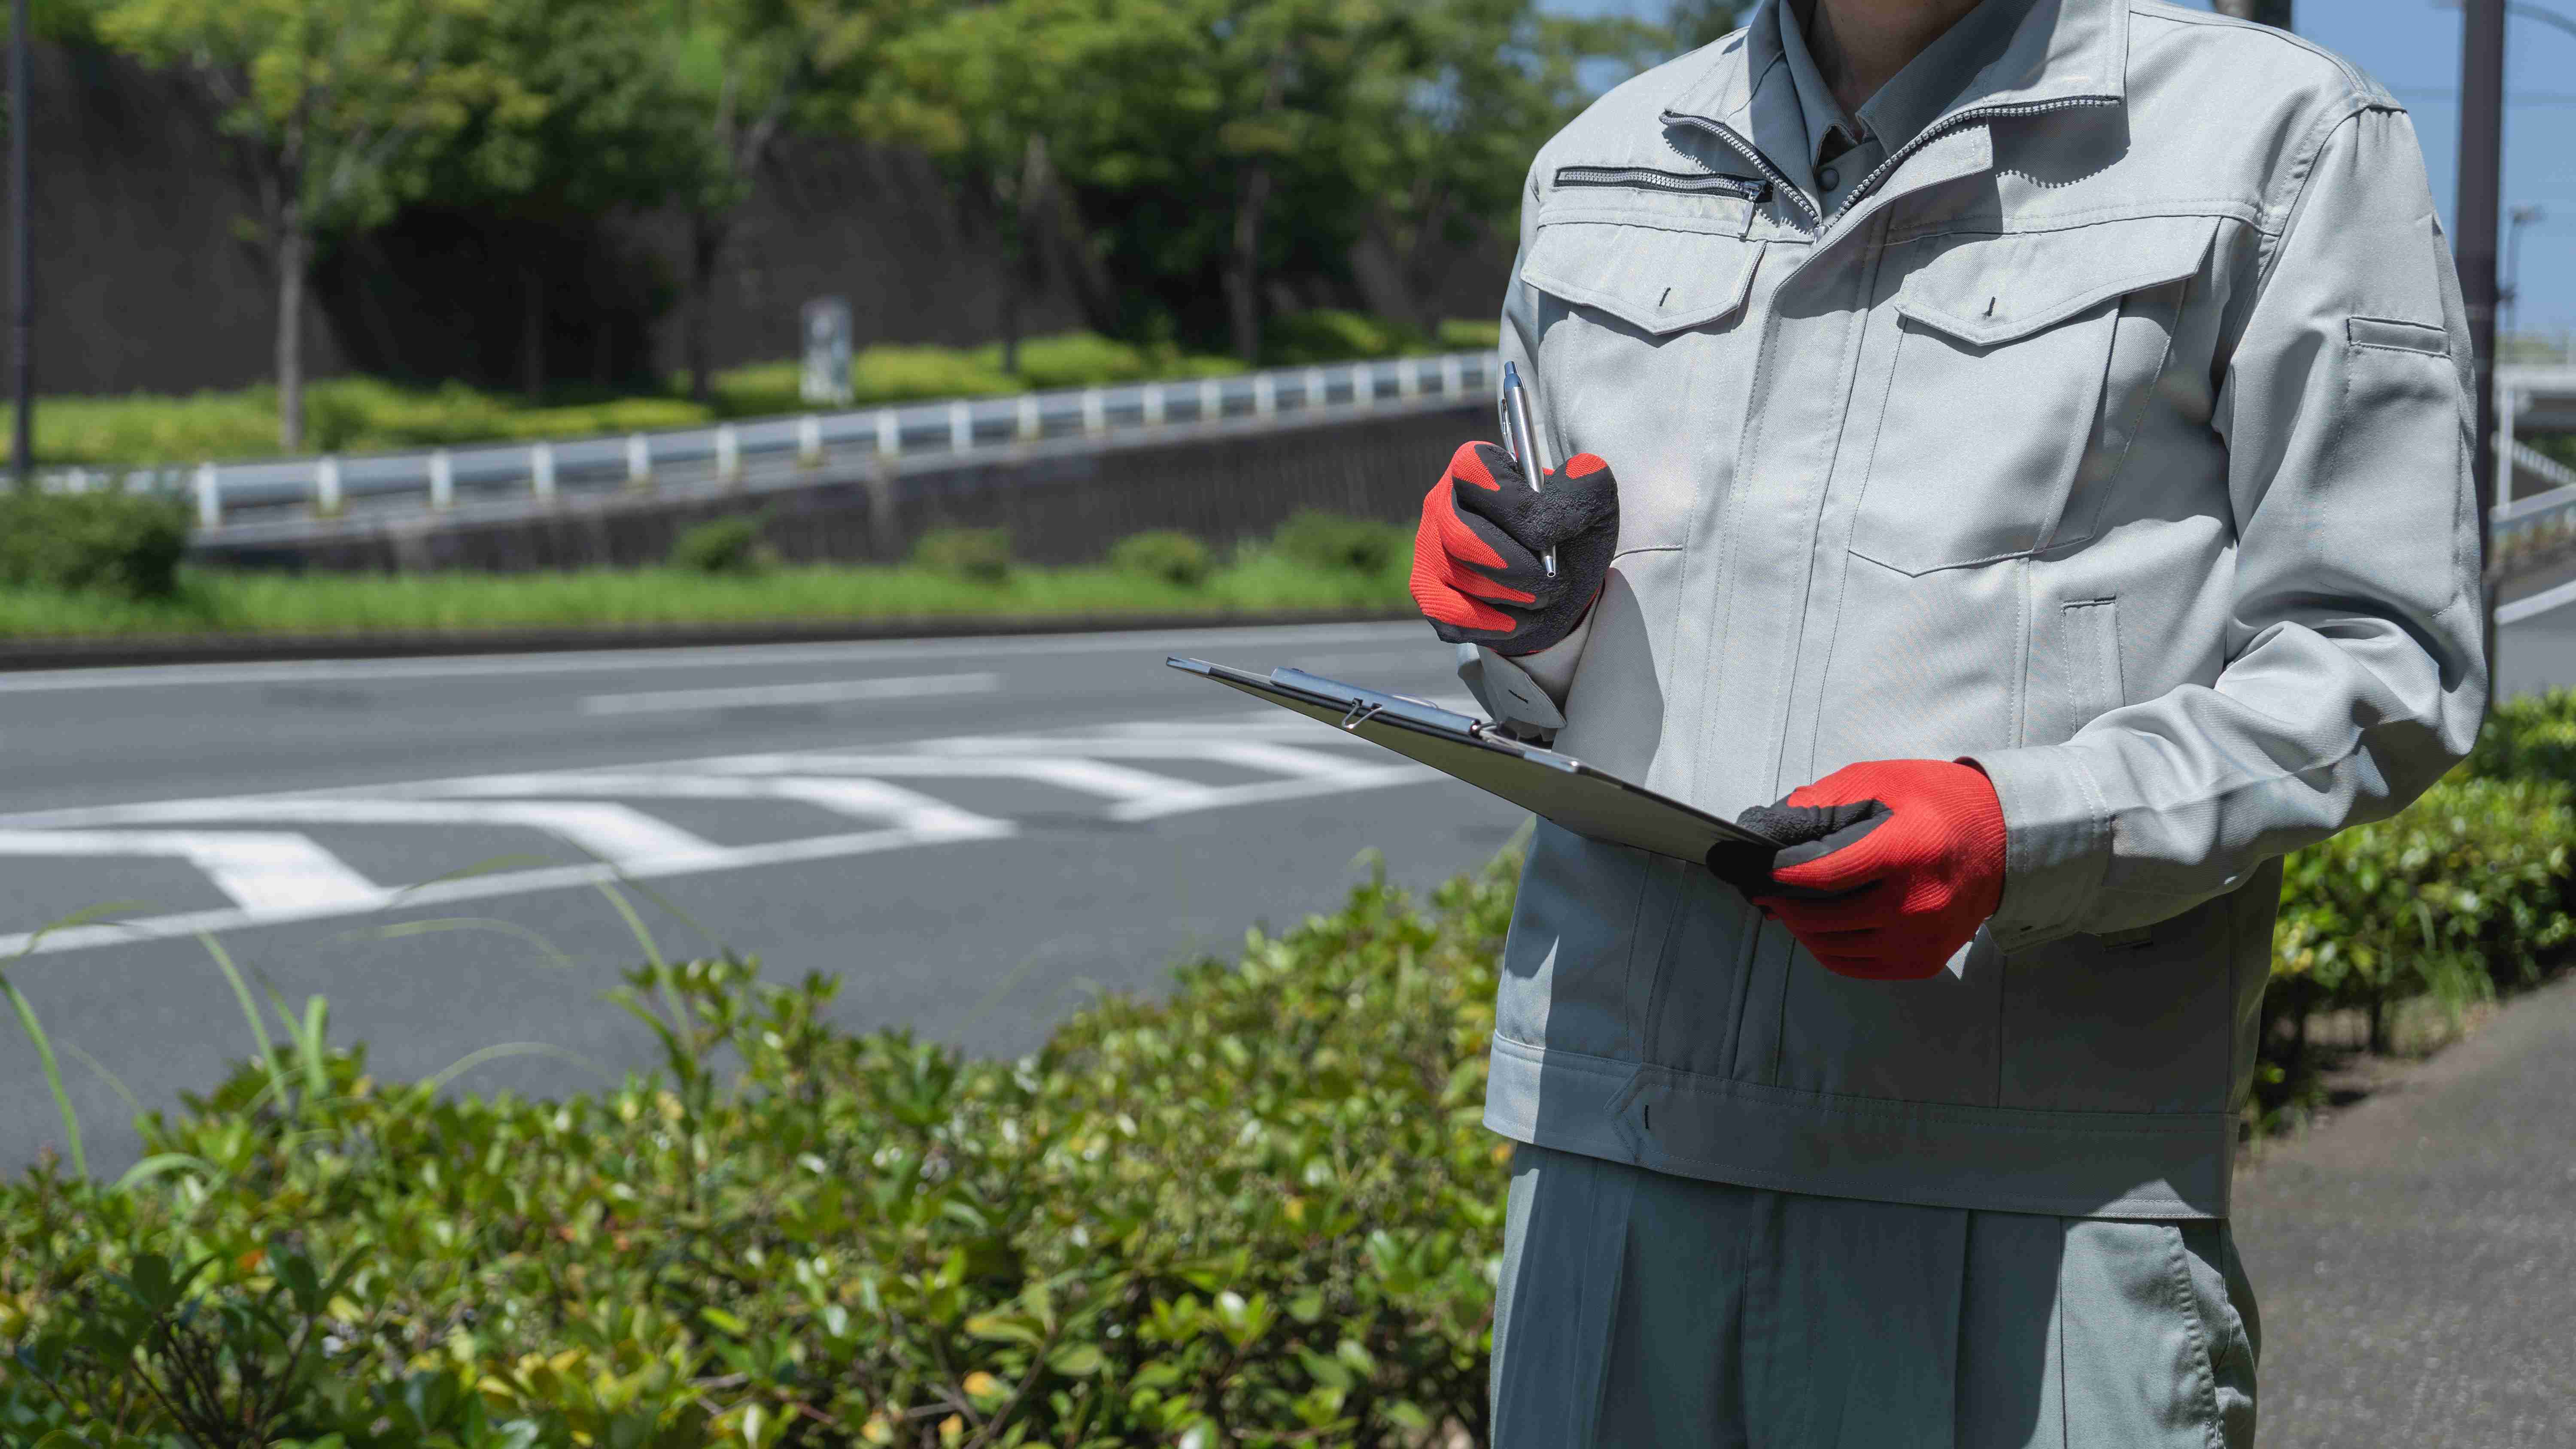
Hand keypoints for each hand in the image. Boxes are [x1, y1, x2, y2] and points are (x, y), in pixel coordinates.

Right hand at [1409, 441, 1618, 655]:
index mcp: (1478, 468)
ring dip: (1512, 596)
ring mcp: (1428, 548)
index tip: (1550, 537)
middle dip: (1517, 568)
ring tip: (1541, 598)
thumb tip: (1573, 479)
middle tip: (1553, 582)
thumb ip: (1587, 483)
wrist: (1556, 589)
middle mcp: (1443, 503)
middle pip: (1461, 535)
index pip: (1475, 471)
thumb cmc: (1566, 538)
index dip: (1515, 506)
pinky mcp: (1426, 590)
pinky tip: (1516, 621)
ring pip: (1458, 577)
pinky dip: (1491, 623)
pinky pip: (1449, 613)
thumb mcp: (1591, 505)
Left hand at [1717, 760, 2006, 980]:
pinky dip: (1825, 946)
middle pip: (1820, 916)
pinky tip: (1817, 925)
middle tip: (1760, 890)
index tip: (1752, 868)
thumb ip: (1821, 804)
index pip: (1822, 874)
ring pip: (1830, 946)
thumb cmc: (1937, 803)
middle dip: (1781, 903)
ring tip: (1785, 906)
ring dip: (1799, 927)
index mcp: (1906, 852)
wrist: (2003, 839)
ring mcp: (1921, 940)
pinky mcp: (1922, 961)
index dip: (1778, 874)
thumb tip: (1768, 832)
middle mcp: (1916, 904)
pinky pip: (1852, 964)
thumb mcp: (1879, 781)